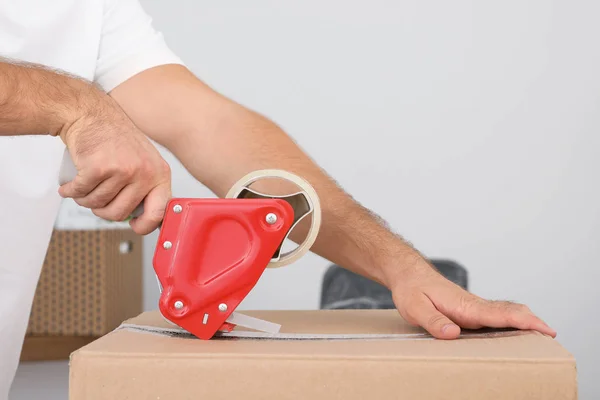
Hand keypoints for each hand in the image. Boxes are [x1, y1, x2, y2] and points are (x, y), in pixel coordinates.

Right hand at [57, 95, 170, 234]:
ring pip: (98, 204)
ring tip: (83, 187)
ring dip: (84, 199)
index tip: (134, 226)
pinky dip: (70, 191)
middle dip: (103, 211)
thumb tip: (146, 218)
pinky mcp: (99, 167)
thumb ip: (147, 187)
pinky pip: (81, 192)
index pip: (159, 211)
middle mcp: (144, 172)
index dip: (145, 225)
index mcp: (160, 173)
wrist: (91, 114)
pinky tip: (69, 186)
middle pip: (120, 213)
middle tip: (96, 200)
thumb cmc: (115, 138)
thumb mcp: (144, 161)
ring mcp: (123, 170)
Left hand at [391, 260, 556, 338]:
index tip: (544, 328)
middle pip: (509, 311)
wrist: (407, 272)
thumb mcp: (415, 308)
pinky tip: (515, 329)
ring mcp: (472, 306)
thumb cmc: (410, 289)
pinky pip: (494, 314)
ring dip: (523, 321)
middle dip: (531, 322)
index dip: (523, 321)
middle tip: (551, 334)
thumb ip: (434, 321)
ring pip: (504, 312)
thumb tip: (454, 333)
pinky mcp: (468, 309)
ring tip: (542, 334)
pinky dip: (511, 320)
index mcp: (463, 305)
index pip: (499, 313)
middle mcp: (472, 304)